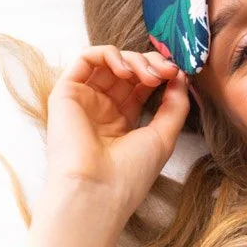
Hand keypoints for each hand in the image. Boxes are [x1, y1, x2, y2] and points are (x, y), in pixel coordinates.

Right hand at [43, 44, 190, 223]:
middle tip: (168, 71)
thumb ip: (175, 105)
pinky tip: (126, 70)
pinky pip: (85, 58)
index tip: (179, 74)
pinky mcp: (65, 93)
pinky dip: (109, 54)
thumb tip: (181, 76)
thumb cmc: (129, 174)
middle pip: (127, 70)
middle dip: (151, 63)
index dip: (161, 74)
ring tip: (150, 75)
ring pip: (109, 61)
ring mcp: (83, 100)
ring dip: (134, 59)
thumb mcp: (163, 137)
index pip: (141, 85)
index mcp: (121, 122)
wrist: (97, 192)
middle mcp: (101, 109)